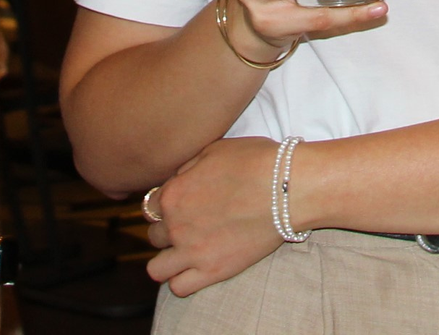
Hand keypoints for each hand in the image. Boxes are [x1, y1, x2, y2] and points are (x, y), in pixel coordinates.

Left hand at [144, 136, 284, 296]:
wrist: (286, 189)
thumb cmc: (255, 162)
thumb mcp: (213, 150)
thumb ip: (187, 168)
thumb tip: (177, 179)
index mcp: (173, 194)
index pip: (152, 206)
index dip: (167, 205)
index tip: (183, 206)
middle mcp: (176, 225)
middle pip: (155, 235)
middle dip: (168, 231)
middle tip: (191, 227)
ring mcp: (192, 251)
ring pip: (157, 268)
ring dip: (168, 260)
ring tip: (188, 252)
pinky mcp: (213, 271)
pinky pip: (179, 287)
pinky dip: (183, 280)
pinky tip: (197, 269)